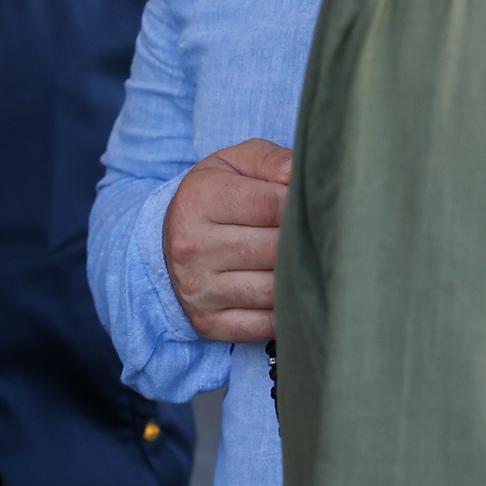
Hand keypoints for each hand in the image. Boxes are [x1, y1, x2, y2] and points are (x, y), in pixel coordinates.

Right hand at [164, 139, 289, 342]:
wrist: (168, 243)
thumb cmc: (215, 197)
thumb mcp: (234, 164)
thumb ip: (270, 160)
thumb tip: (296, 176)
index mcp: (199, 200)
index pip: (270, 205)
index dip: (299, 206)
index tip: (309, 206)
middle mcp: (192, 246)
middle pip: (274, 249)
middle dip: (301, 242)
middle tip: (317, 237)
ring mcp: (199, 289)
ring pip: (273, 290)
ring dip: (297, 278)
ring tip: (305, 263)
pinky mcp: (208, 323)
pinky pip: (264, 325)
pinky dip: (285, 312)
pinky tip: (288, 293)